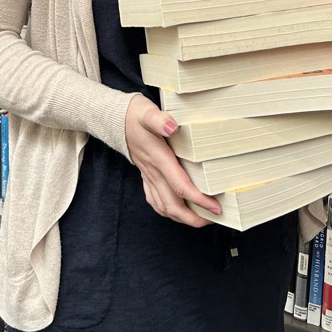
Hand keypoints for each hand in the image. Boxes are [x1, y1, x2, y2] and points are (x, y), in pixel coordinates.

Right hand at [124, 93, 220, 226]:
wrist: (116, 120)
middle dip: (193, 218)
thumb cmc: (135, 115)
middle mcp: (153, 172)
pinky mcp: (146, 176)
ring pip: (164, 207)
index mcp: (158, 159)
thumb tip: (172, 127)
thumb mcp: (147, 112)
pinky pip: (155, 201)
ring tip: (202, 218)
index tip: (215, 207)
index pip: (180, 186)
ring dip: (182, 218)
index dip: (199, 200)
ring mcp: (148, 176)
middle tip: (214, 219)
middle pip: (173, 205)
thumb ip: (159, 119)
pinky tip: (178, 211)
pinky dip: (168, 211)